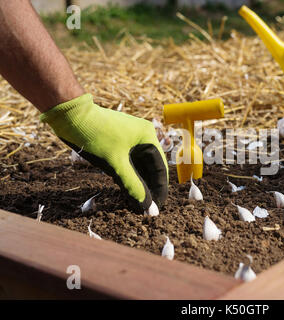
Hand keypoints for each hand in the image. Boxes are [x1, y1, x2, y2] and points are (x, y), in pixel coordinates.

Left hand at [40, 94, 167, 212]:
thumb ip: (133, 187)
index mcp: (148, 137)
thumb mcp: (115, 164)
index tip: (157, 208)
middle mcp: (143, 137)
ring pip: (139, 167)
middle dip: (149, 189)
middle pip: (151, 168)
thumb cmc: (95, 135)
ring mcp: (131, 139)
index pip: (161, 168)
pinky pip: (129, 163)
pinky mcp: (119, 142)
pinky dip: (128, 177)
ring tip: (136, 205)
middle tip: (146, 209)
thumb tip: (149, 209)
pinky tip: (126, 192)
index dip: (160, 189)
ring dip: (138, 184)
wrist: (70, 115)